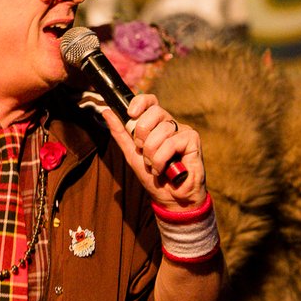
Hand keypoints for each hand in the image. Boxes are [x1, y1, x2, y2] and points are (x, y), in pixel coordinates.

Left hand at [96, 92, 205, 208]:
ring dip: (152, 154)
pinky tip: (164, 168)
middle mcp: (170, 124)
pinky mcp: (193, 139)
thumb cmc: (153, 176)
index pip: (150, 101)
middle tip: (143, 151)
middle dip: (142, 135)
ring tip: (155, 165)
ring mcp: (183, 130)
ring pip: (161, 131)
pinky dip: (162, 159)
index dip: (140, 102)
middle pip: (154, 111)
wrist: (170, 198)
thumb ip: (120, 133)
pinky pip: (172, 142)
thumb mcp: (131, 154)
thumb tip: (106, 111)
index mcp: (156, 124)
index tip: (130, 114)